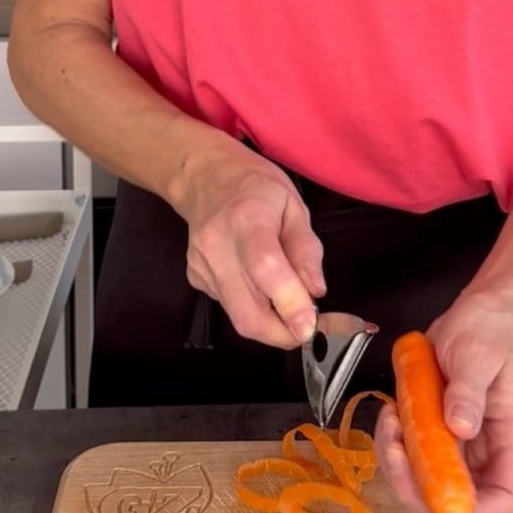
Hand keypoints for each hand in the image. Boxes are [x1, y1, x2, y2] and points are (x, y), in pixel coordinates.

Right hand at [170, 129, 325, 347]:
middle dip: (284, 335)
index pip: (265, 269)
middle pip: (248, 313)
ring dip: (272, 325)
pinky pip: (231, 308)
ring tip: (290, 304)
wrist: (204, 177)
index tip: (311, 328)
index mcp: (247, 220)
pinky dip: (255, 308)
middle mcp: (217, 247)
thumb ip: (306, 250)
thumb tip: (316, 292)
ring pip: (239, 318)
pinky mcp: (196, 280)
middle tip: (311, 328)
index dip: (289, 304)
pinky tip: (261, 287)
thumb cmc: (256, 188)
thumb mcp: (294, 206)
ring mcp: (202, 267)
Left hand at [374, 292, 512, 512]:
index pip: (504, 497)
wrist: (476, 315)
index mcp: (510, 435)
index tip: (438, 497)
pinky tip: (391, 414)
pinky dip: (393, 444)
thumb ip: (469, 391)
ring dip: (399, 463)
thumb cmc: (487, 332)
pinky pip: (412, 456)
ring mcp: (460, 444)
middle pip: (456, 496)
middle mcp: (487, 448)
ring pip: (427, 480)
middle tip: (394, 453)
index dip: (475, 511)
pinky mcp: (437, 434)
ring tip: (390, 423)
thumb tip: (461, 427)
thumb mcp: (478, 355)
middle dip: (418, 487)